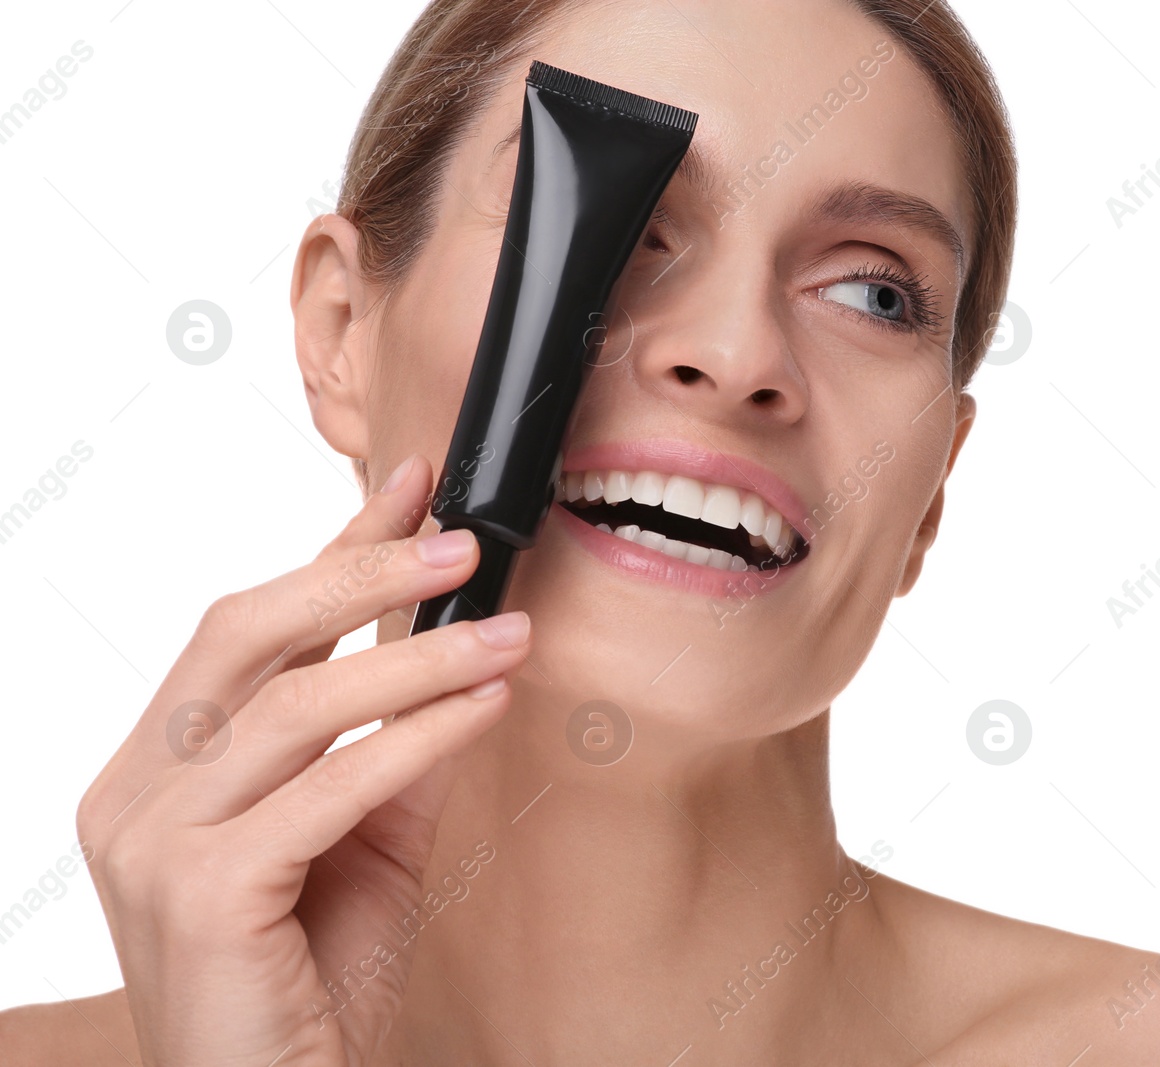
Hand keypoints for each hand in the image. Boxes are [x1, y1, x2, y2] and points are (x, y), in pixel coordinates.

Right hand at [75, 455, 528, 1065]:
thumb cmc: (310, 984)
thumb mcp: (365, 845)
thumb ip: (390, 754)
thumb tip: (455, 658)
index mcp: (159, 767)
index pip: (248, 629)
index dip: (331, 551)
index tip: (412, 490)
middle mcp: (133, 791)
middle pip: (245, 633)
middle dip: (361, 572)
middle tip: (463, 541)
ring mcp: (151, 841)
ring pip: (297, 701)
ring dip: (418, 657)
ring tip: (509, 634)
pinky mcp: (198, 891)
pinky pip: (329, 784)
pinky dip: (415, 736)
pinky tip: (482, 707)